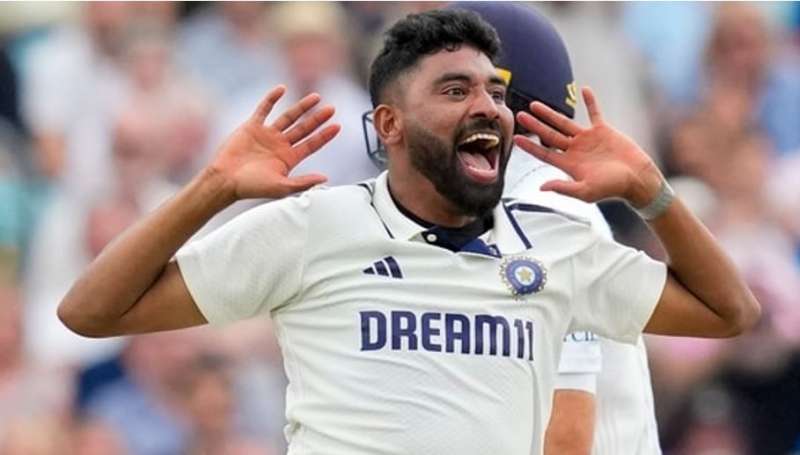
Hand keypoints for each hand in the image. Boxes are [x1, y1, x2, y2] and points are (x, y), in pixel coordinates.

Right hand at [209, 85, 340, 199]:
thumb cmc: (251, 187)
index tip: (338, 126)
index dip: (325, 136)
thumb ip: (303, 182)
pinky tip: (282, 89)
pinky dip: (272, 99)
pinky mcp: (252, 127)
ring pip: (288, 117)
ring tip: (316, 97)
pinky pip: (264, 109)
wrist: (225, 179)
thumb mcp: (281, 186)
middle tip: (332, 109)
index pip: (311, 144)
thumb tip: (325, 179)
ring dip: (302, 107)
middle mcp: (280, 145)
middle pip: (304, 128)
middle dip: (317, 119)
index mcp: (288, 159)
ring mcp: (267, 135)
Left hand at [513, 87, 661, 207]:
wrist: (637, 179)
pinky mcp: (603, 131)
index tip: (516, 138)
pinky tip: (584, 90)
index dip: (530, 146)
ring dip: (550, 114)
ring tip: (535, 105)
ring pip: (565, 123)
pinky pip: (595, 113)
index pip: (544, 153)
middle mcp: (575, 150)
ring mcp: (588, 139)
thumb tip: (542, 188)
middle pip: (550, 135)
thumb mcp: (586, 192)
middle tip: (520, 115)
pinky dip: (590, 102)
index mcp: (569, 164)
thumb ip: (564, 188)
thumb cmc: (612, 189)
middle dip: (535, 125)